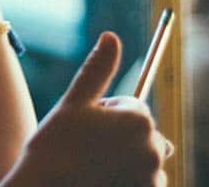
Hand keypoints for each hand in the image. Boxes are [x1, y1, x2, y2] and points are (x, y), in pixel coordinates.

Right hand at [1, 33, 169, 185]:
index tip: (85, 128)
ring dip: (125, 161)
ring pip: (144, 159)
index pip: (133, 107)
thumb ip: (98, 69)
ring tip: (93, 168)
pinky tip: (103, 181)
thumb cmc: (55, 147)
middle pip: (142, 133)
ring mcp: (153, 178)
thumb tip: (111, 36)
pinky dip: (128, 180)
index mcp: (138, 120)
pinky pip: (146, 182)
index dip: (107, 114)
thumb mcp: (74, 103)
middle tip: (87, 148)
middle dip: (120, 137)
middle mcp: (153, 149)